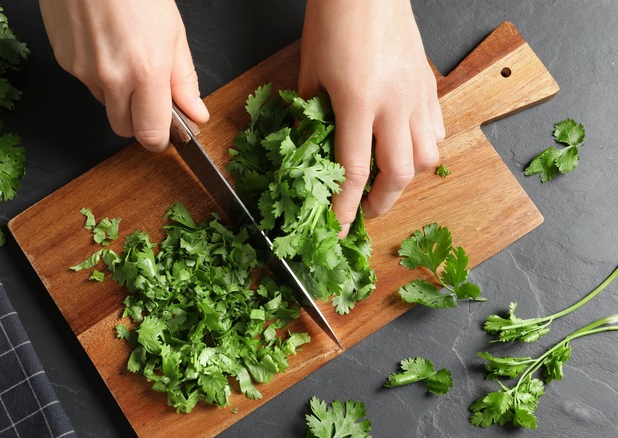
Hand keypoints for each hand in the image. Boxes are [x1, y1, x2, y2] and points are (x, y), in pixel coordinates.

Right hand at [38, 0, 208, 151]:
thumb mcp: (173, 31)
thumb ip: (183, 80)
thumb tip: (195, 113)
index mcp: (145, 71)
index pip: (150, 134)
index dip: (159, 138)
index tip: (166, 131)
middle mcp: (111, 77)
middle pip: (123, 128)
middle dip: (137, 119)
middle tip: (148, 92)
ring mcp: (83, 71)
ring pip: (104, 103)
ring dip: (117, 93)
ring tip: (125, 54)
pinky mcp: (64, 61)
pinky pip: (86, 81)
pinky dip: (97, 72)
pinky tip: (104, 43)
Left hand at [298, 0, 444, 236]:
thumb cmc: (333, 21)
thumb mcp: (309, 71)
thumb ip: (309, 114)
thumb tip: (306, 147)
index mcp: (358, 102)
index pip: (355, 170)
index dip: (346, 206)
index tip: (339, 228)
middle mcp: (394, 103)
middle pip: (400, 172)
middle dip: (382, 202)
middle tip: (365, 211)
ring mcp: (417, 94)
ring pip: (429, 155)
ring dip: (408, 179)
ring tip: (388, 183)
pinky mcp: (429, 83)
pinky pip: (437, 129)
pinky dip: (425, 148)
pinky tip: (407, 147)